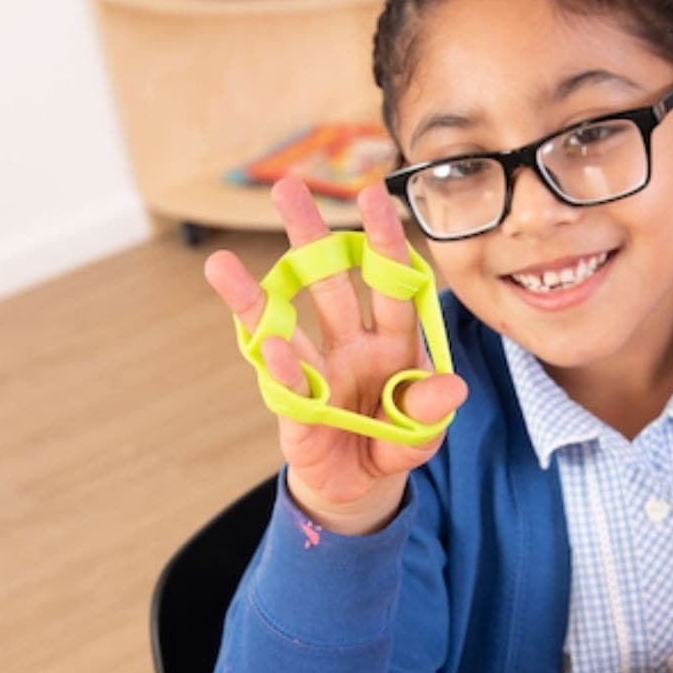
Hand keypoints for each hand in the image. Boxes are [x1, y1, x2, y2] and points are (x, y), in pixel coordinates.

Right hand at [204, 176, 467, 534]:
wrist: (361, 484)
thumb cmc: (395, 442)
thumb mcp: (422, 431)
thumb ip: (429, 409)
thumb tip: (453, 386)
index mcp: (393, 341)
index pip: (391, 285)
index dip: (384, 241)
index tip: (374, 194)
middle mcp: (352, 345)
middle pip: (330, 285)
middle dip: (311, 238)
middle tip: (287, 189)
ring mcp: (319, 371)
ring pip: (286, 324)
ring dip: (256, 295)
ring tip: (219, 265)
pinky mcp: (294, 407)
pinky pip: (284, 382)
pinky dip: (277, 365)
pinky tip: (264, 343)